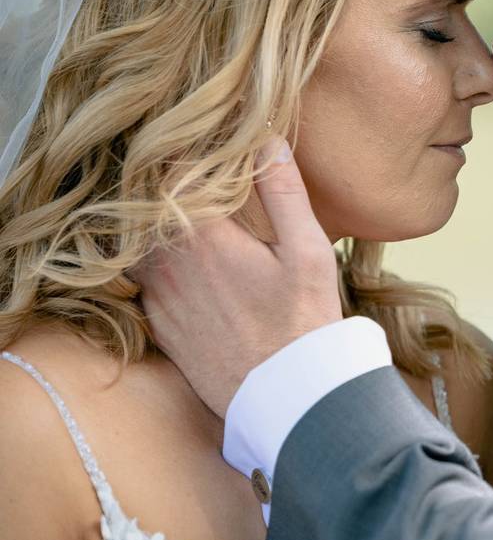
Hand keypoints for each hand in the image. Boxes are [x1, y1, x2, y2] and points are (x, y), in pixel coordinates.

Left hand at [136, 137, 342, 416]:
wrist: (286, 398)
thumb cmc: (303, 323)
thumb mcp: (309, 252)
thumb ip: (284, 193)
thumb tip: (267, 140)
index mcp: (204, 237)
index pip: (170, 174)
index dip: (181, 152)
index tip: (197, 141)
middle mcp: (168, 264)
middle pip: (144, 207)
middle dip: (161, 187)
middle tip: (187, 173)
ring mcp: (159, 297)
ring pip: (136, 243)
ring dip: (153, 225)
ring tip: (183, 216)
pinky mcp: (160, 326)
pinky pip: (141, 281)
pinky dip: (153, 263)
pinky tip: (182, 265)